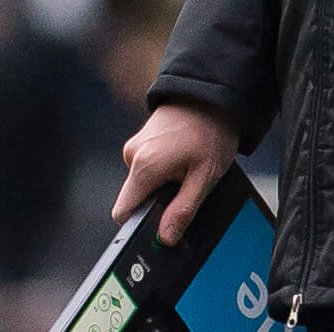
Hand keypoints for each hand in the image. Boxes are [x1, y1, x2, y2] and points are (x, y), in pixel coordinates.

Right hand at [112, 101, 238, 243]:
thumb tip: (166, 238)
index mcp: (144, 167)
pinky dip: (161, 170)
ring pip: (142, 182)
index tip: (159, 228)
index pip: (123, 211)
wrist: (208, 96)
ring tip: (189, 169)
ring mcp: (134, 146)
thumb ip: (182, 210)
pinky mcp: (139, 141)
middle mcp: (132, 155)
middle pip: (136, 197)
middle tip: (187, 190)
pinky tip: (182, 158)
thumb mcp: (204, 179)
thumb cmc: (209, 134)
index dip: (140, 224)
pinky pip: (144, 167)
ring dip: (162, 184)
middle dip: (158, 201)